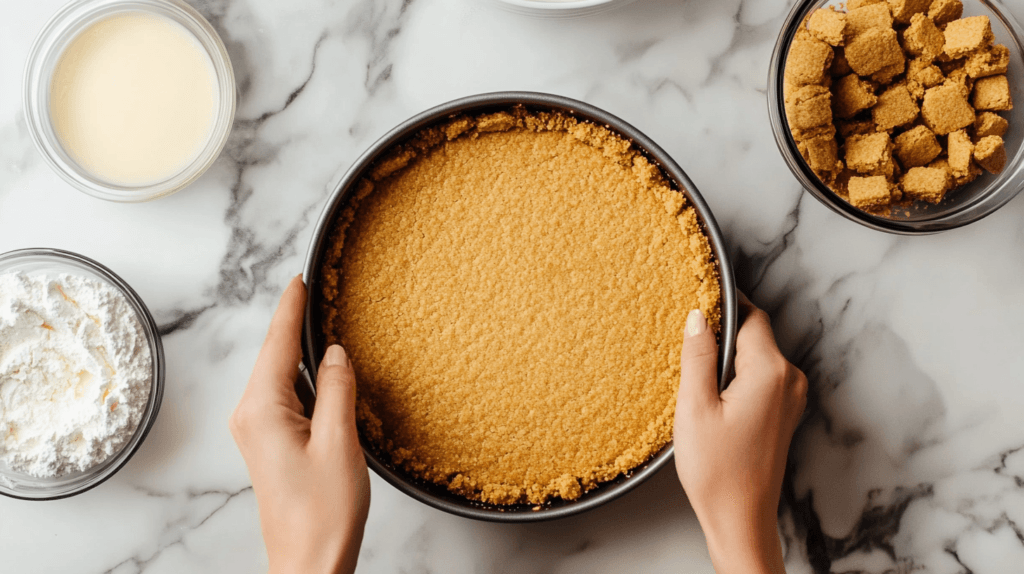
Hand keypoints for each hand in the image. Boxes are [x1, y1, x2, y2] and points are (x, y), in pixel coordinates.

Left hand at [230, 276, 369, 573]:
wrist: (308, 561)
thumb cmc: (322, 512)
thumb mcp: (340, 442)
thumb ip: (338, 389)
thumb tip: (336, 352)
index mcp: (263, 409)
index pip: (278, 344)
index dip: (291, 309)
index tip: (299, 278)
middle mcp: (252, 415)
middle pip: (275, 355)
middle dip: (295, 323)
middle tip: (316, 289)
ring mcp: (259, 430)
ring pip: (282, 375)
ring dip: (301, 350)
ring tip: (323, 321)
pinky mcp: (271, 443)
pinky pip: (286, 396)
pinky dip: (305, 377)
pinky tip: (324, 370)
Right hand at [674, 294, 806, 573]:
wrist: (740, 519)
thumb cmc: (717, 471)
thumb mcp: (694, 407)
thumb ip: (699, 355)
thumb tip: (698, 315)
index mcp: (770, 372)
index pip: (750, 315)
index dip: (723, 302)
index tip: (697, 295)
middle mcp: (789, 379)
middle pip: (755, 333)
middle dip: (723, 329)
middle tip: (687, 336)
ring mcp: (791, 397)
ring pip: (758, 354)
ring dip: (729, 354)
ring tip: (695, 368)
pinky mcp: (785, 412)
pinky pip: (761, 376)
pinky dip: (738, 373)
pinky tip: (712, 390)